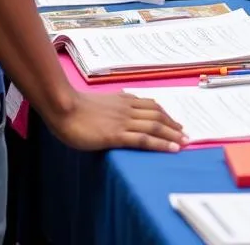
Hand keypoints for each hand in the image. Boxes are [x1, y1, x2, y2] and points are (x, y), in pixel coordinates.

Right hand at [47, 90, 186, 152]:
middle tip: (186, 134)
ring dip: (172, 135)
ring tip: (185, 142)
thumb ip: (114, 104)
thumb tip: (124, 101)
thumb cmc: (76, 107)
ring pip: (154, 126)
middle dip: (173, 125)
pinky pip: (143, 139)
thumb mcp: (101, 101)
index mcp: (123, 100)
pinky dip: (161, 144)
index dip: (165, 114)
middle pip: (157, 115)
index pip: (151, 105)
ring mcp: (122, 121)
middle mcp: (127, 108)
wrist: (63, 107)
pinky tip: (171, 149)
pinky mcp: (116, 135)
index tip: (175, 123)